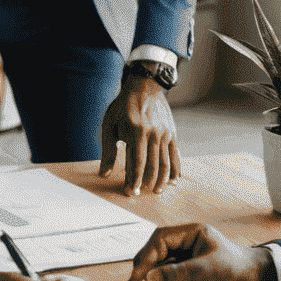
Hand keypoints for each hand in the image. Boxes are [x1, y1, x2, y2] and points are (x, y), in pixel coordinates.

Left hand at [100, 74, 179, 195]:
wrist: (144, 86)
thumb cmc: (123, 107)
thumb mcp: (110, 125)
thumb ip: (108, 151)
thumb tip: (104, 174)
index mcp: (136, 132)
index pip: (137, 163)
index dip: (134, 180)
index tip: (130, 192)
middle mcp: (153, 134)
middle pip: (153, 166)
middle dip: (146, 183)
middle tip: (140, 193)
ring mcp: (165, 134)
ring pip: (166, 163)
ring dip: (162, 180)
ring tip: (156, 191)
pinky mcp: (172, 134)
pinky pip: (176, 155)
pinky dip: (176, 170)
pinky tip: (173, 181)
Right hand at [120, 222, 276, 280]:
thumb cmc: (238, 270)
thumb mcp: (207, 271)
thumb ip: (177, 274)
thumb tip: (148, 280)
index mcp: (190, 233)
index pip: (159, 240)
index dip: (146, 258)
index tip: (137, 278)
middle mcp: (185, 243)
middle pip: (156, 253)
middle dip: (146, 270)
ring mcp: (187, 258)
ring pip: (161, 268)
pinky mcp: (189, 273)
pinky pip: (170, 279)